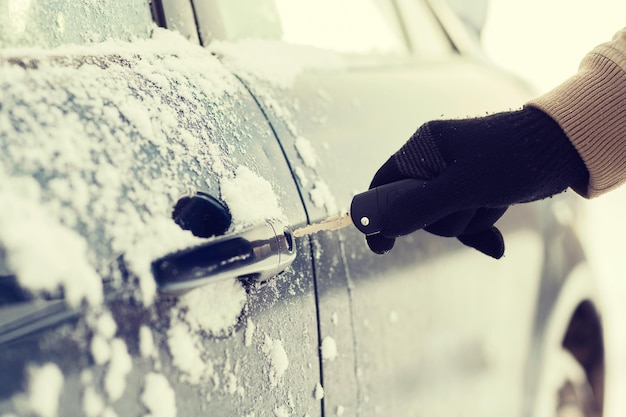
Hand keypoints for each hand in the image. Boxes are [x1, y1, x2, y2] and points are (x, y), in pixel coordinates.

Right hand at [366, 106, 587, 257]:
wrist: (562, 149)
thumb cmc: (512, 159)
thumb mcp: (464, 185)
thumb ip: (421, 205)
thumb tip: (384, 227)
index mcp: (423, 148)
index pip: (385, 183)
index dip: (378, 213)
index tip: (382, 244)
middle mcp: (434, 161)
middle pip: (414, 208)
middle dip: (442, 219)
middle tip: (466, 208)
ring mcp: (455, 176)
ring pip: (443, 218)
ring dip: (468, 221)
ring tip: (493, 202)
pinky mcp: (474, 190)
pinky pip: (463, 220)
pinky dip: (477, 230)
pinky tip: (494, 242)